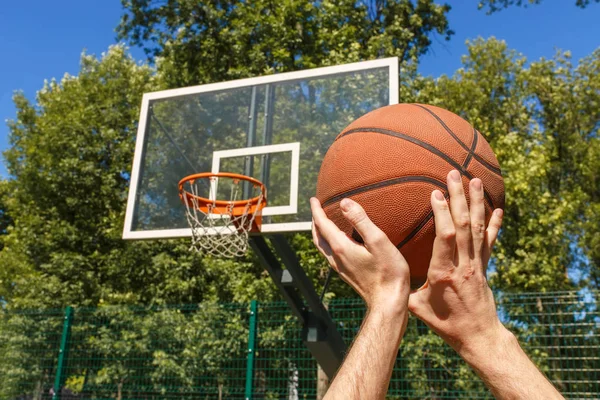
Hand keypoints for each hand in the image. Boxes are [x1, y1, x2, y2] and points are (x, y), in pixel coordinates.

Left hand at [310, 197, 409, 311]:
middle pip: (318, 237)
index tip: (313, 199)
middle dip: (315, 221)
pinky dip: (328, 242)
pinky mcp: (347, 274)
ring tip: (323, 223)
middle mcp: (336, 258)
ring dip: (320, 233)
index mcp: (341, 247)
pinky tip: (339, 242)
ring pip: (322, 247)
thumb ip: (361, 220)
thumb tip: (343, 203)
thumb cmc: (388, 272)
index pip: (322, 225)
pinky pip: (330, 254)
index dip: (316, 210)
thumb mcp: (378, 241)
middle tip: (316, 208)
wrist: (389, 302)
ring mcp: (340, 268)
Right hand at [408, 170, 504, 356]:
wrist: (478, 336)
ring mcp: (476, 264)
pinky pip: (490, 241)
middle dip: (459, 197)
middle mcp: (463, 264)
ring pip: (478, 228)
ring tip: (476, 180)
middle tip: (454, 174)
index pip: (445, 237)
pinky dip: (494, 224)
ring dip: (477, 202)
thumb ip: (404, 289)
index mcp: (443, 272)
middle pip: (463, 225)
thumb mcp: (418, 308)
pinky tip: (497, 209)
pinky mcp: (484, 267)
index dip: (443, 214)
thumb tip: (384, 273)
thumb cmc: (445, 324)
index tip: (436, 193)